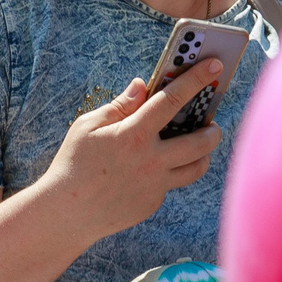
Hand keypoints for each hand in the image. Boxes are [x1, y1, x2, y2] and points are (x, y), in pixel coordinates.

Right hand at [38, 66, 221, 245]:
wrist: (65, 215)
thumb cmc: (72, 164)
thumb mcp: (87, 126)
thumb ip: (119, 105)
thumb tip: (142, 85)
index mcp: (134, 135)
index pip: (174, 100)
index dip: (197, 79)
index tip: (216, 66)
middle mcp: (150, 161)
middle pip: (201, 141)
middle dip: (213, 128)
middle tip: (211, 122)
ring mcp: (154, 186)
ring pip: (196, 167)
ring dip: (203, 153)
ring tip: (198, 144)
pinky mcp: (151, 204)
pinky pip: (170, 184)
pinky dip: (169, 172)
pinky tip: (157, 167)